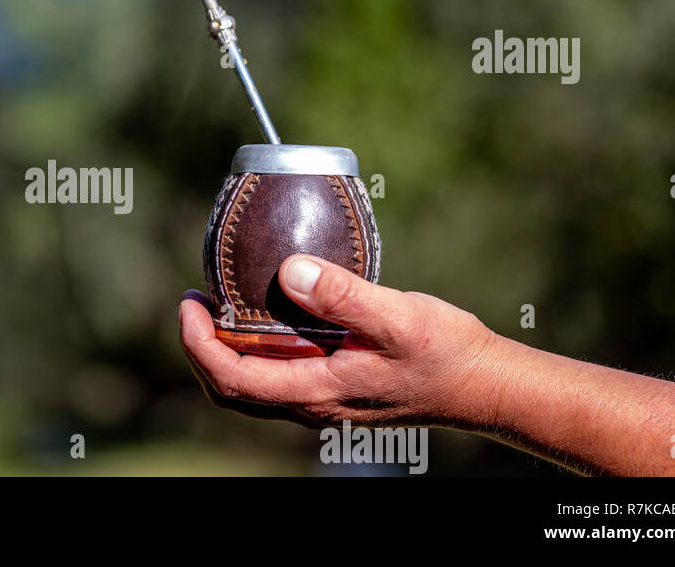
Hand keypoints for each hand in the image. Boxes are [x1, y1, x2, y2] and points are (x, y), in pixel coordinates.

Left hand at [179, 254, 511, 428]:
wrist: (485, 386)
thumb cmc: (446, 353)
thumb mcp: (397, 317)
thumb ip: (343, 296)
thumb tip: (289, 270)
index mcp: (315, 391)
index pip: (232, 378)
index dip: (197, 343)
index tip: (189, 302)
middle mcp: (311, 404)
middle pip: (231, 389)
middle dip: (201, 348)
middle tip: (195, 300)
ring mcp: (322, 400)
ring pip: (252, 387)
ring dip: (225, 350)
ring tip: (220, 304)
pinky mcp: (335, 388)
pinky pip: (276, 377)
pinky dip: (255, 351)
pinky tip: (268, 314)